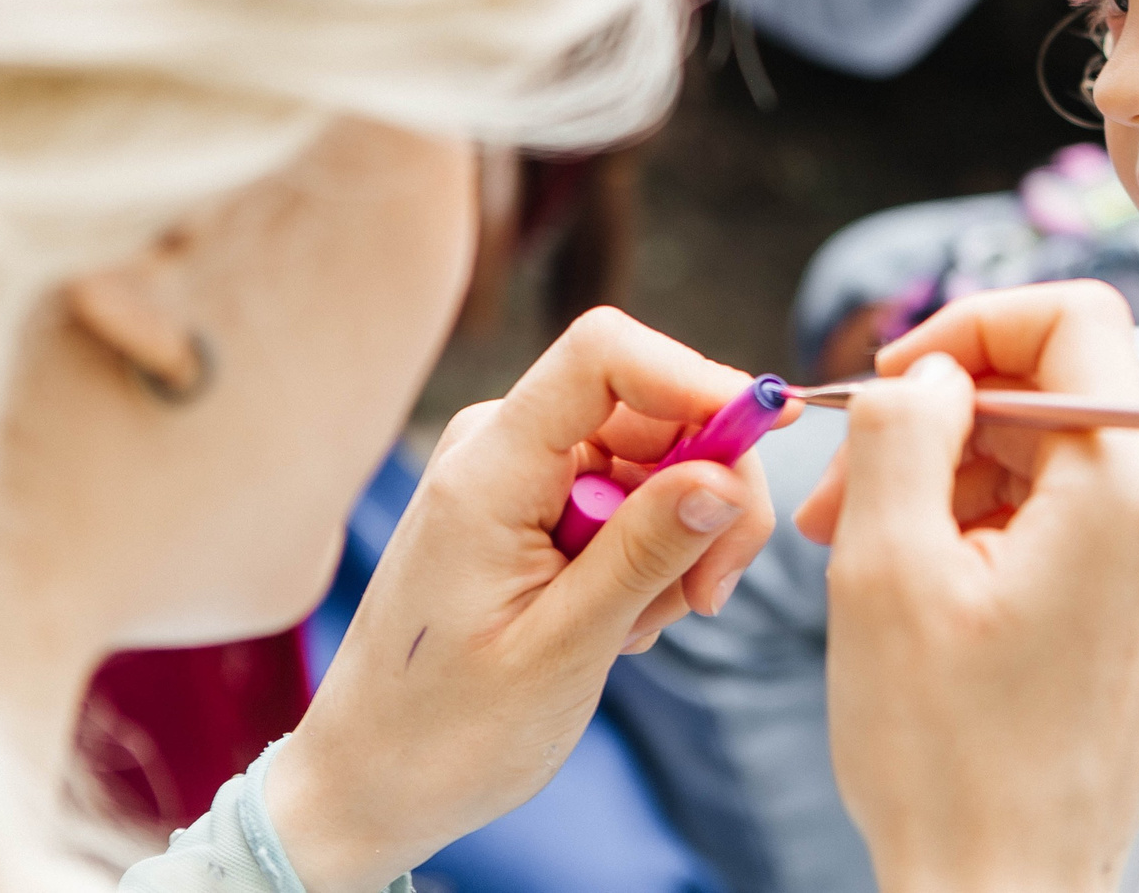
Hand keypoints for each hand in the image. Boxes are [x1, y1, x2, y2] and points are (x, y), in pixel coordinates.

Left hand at [266, 307, 783, 892]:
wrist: (370, 783)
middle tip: (713, 593)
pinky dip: (655, 550)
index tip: (768, 434)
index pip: (603, 356)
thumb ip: (647, 552)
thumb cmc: (444, 734)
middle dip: (711, 485)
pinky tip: (624, 620)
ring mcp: (517, 474)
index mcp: (487, 472)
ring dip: (682, 534)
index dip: (695, 376)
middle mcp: (499, 449)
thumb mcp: (562, 650)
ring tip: (643, 625)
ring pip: (657, 454)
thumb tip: (729, 477)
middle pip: (654, 405)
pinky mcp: (533, 504)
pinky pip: (631, 491)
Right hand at [802, 282, 1138, 892]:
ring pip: (1064, 458)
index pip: (1073, 317)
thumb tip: (933, 370)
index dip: (970, 325)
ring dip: (963, 482)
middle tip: (840, 499)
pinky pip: (1088, 518)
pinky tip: (938, 588)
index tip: (895, 382)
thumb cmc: (944, 754)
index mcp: (1129, 488)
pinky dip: (1008, 528)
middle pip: (1057, 395)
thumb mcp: (886, 567)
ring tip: (873, 557)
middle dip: (943, 426)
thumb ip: (904, 429)